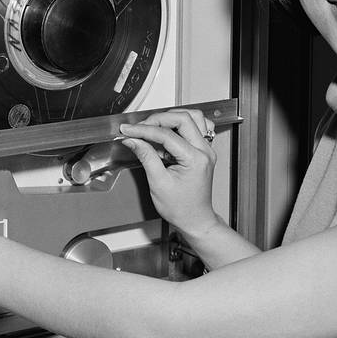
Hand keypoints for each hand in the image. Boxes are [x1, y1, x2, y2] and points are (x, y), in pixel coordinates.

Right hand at [119, 109, 218, 239]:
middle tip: (139, 126)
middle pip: (183, 118)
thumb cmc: (181, 208)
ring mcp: (207, 149)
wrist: (194, 219)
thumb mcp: (158, 183)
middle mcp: (205, 151)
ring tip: (154, 127)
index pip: (167, 134)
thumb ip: (146, 156)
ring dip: (172, 117)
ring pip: (193, 117)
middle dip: (158, 119)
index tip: (130, 130)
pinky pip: (199, 127)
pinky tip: (171, 130)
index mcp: (195, 159)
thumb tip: (134, 140)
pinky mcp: (203, 151)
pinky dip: (184, 124)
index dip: (144, 130)